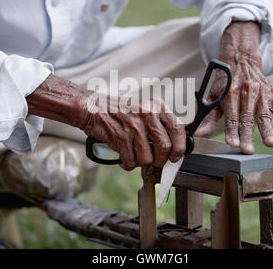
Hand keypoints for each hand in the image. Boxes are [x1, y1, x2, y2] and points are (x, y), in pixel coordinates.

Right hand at [26, 75, 185, 170]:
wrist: (93, 108)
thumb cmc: (120, 111)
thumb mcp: (144, 110)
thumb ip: (159, 125)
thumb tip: (173, 149)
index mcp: (157, 106)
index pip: (178, 129)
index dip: (179, 148)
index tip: (175, 157)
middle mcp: (148, 114)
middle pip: (165, 148)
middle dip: (159, 160)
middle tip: (153, 161)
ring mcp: (134, 127)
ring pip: (147, 159)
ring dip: (140, 162)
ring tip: (133, 154)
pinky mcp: (121, 138)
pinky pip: (131, 162)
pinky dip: (127, 164)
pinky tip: (123, 156)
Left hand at [195, 21, 272, 153]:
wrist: (240, 59)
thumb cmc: (225, 82)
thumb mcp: (213, 96)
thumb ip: (208, 118)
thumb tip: (198, 135)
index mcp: (230, 93)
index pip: (231, 116)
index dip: (231, 131)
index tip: (232, 143)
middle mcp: (246, 92)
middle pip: (247, 118)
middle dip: (247, 135)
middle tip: (247, 150)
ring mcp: (261, 93)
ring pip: (264, 115)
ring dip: (268, 130)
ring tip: (271, 143)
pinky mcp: (272, 93)